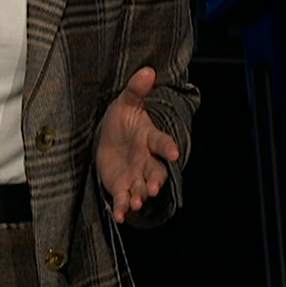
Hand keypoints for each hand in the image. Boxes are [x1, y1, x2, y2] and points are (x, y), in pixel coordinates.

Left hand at [95, 67, 181, 223]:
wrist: (110, 138)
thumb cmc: (122, 119)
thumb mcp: (126, 103)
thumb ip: (136, 90)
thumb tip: (147, 70)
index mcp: (150, 138)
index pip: (162, 143)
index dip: (168, 148)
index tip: (174, 154)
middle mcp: (147, 160)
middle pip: (156, 172)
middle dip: (155, 181)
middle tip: (152, 188)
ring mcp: (136, 175)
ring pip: (142, 188)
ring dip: (139, 196)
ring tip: (135, 202)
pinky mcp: (122, 186)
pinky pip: (124, 199)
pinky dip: (123, 209)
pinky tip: (120, 216)